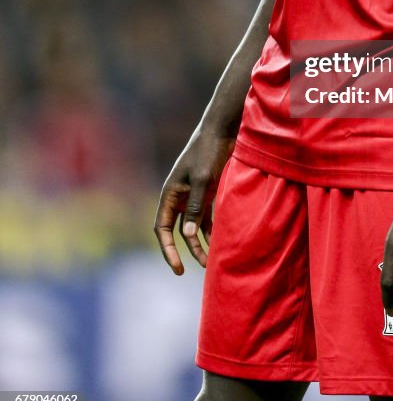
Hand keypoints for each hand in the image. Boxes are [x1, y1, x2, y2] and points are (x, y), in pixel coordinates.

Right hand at [153, 127, 233, 273]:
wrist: (222, 131)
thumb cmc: (208, 152)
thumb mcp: (201, 179)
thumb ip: (194, 207)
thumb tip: (187, 236)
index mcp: (170, 194)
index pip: (162, 229)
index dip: (168, 249)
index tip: (178, 267)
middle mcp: (179, 197)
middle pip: (177, 231)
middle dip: (185, 251)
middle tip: (196, 269)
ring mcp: (193, 195)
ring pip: (192, 227)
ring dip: (200, 243)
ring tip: (211, 262)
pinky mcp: (208, 192)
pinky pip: (206, 218)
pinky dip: (211, 231)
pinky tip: (220, 243)